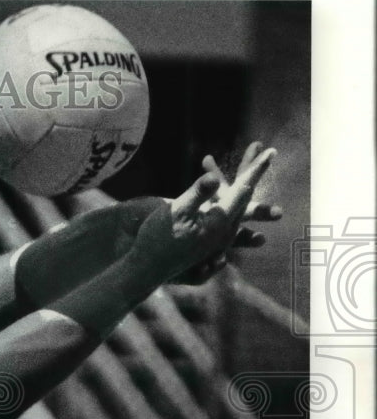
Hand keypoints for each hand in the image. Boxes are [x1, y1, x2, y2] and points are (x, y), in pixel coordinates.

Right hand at [132, 142, 278, 282]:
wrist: (148, 266)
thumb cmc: (159, 237)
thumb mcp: (176, 211)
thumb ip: (197, 194)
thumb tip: (214, 177)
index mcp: (219, 220)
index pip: (243, 189)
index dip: (256, 169)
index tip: (270, 152)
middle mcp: (224, 230)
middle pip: (247, 200)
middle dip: (254, 176)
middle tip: (268, 156)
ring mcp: (217, 239)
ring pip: (239, 211)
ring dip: (245, 192)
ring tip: (253, 178)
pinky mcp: (208, 244)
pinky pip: (228, 222)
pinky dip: (232, 206)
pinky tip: (230, 205)